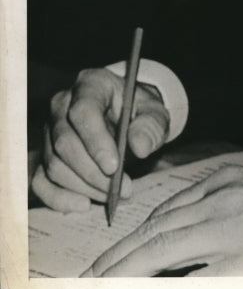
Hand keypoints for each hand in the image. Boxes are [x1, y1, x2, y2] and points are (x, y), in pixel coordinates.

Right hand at [31, 67, 169, 211]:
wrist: (125, 115)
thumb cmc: (139, 111)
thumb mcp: (155, 112)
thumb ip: (151, 126)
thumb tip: (140, 146)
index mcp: (90, 84)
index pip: (83, 111)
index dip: (95, 141)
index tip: (114, 167)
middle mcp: (62, 104)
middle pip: (65, 142)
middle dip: (93, 172)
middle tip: (121, 189)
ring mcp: (49, 130)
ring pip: (54, 164)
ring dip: (83, 186)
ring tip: (112, 195)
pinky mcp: (43, 154)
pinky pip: (40, 180)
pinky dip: (59, 198)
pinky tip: (83, 204)